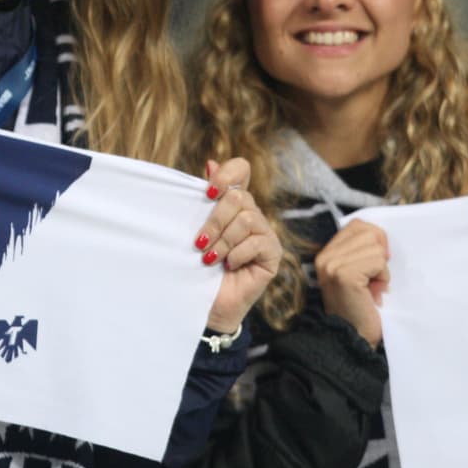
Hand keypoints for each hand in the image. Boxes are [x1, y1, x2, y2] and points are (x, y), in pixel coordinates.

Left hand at [195, 157, 281, 332]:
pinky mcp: (272, 253)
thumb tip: (210, 163)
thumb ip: (203, 200)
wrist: (205, 304)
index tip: (207, 192)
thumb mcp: (195, 230)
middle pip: (238, 197)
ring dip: (223, 241)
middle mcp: (251, 214)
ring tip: (210, 259)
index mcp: (233, 203)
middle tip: (199, 243)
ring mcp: (264, 233)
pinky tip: (227, 266)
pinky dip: (236, 254)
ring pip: (247, 219)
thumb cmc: (197, 267)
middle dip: (214, 221)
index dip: (227, 174)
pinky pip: (257, 242)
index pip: (241, 169)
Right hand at [315, 219, 389, 346]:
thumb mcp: (356, 273)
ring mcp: (333, 265)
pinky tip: (374, 293)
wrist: (352, 338)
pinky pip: (378, 262)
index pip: (358, 225)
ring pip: (376, 247)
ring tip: (372, 288)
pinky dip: (383, 278)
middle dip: (379, 254)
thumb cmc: (360, 308)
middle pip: (368, 232)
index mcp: (326, 253)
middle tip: (373, 279)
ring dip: (382, 269)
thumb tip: (382, 238)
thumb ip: (361, 252)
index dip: (375, 240)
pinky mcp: (344, 275)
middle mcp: (326, 256)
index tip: (374, 265)